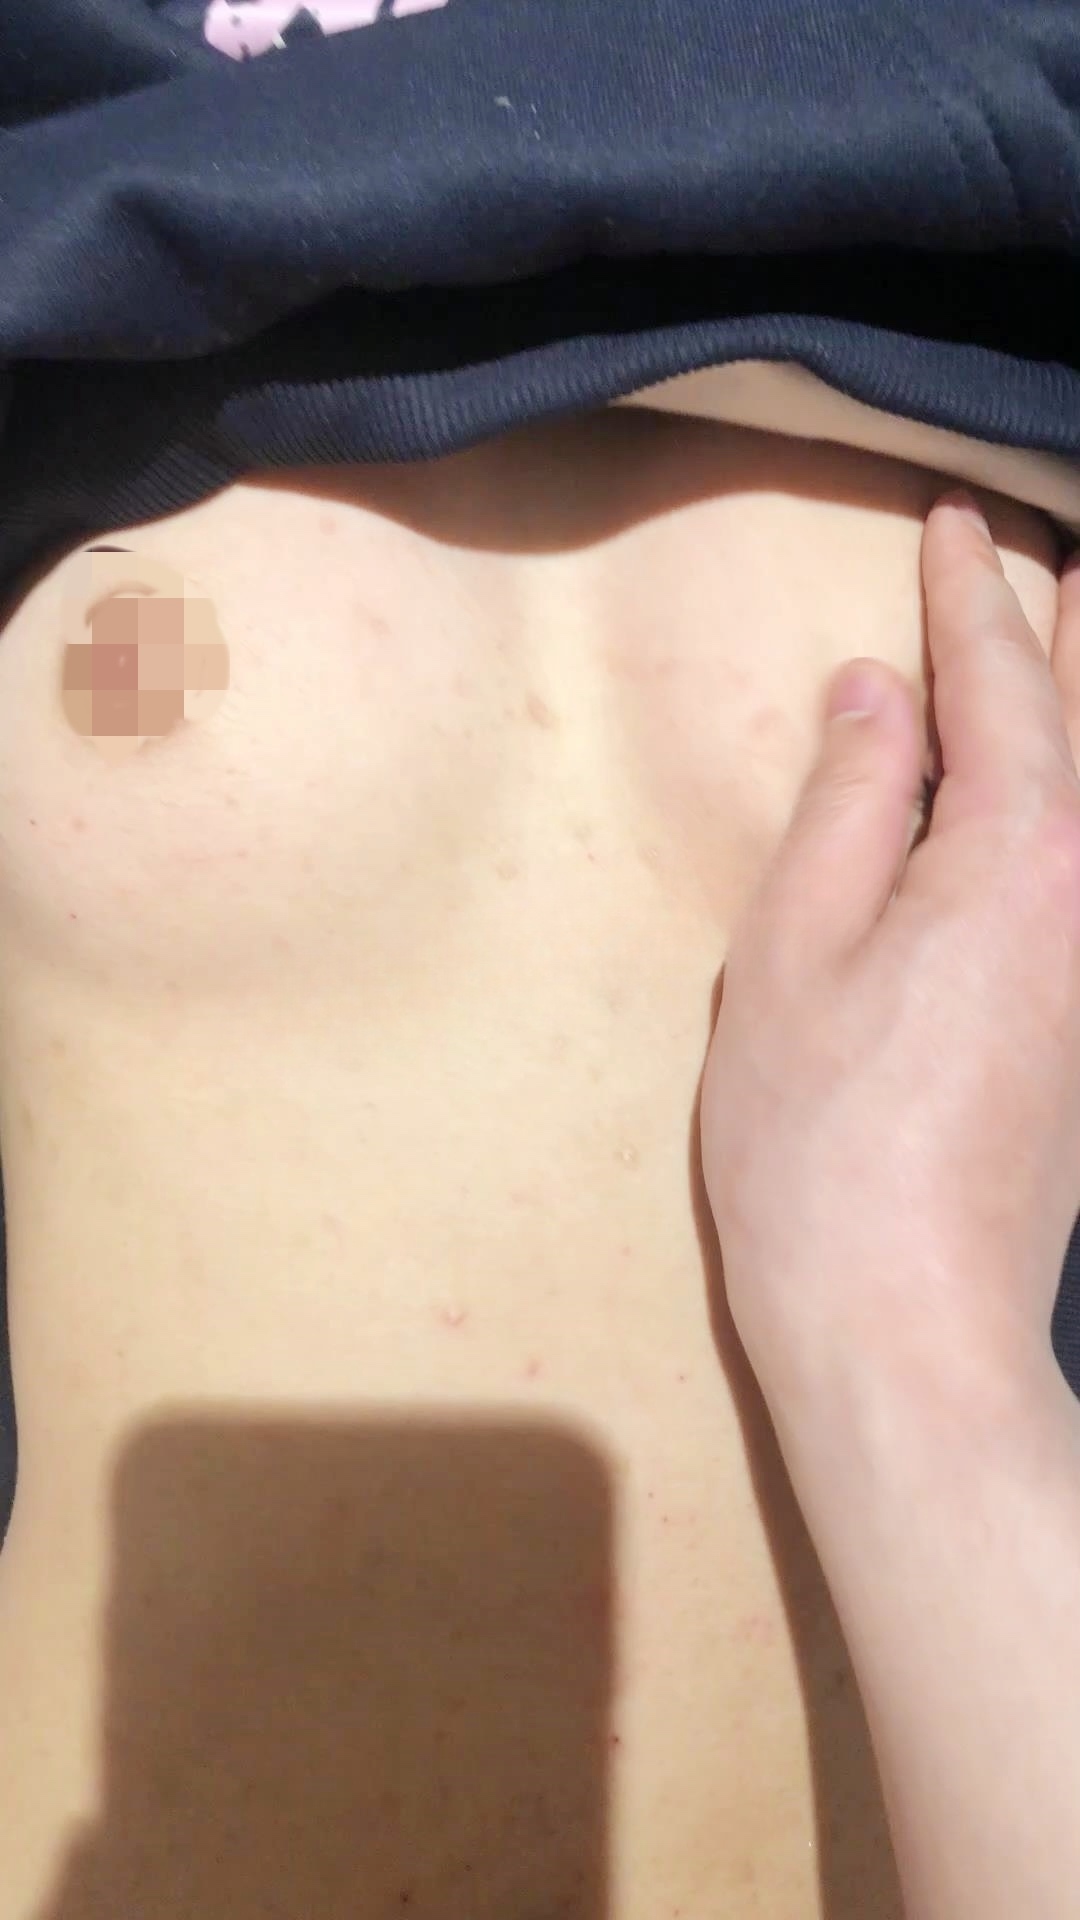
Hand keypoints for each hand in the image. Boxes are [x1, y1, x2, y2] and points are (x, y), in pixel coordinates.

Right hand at [699, 492, 1079, 1439]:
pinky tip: (1070, 799)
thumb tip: (875, 694)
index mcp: (1022, 850)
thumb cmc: (820, 1140)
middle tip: (1065, 546)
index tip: (954, 519)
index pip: (999, 682)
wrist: (911, 1325)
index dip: (969, 595)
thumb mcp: (790, 952)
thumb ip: (847, 804)